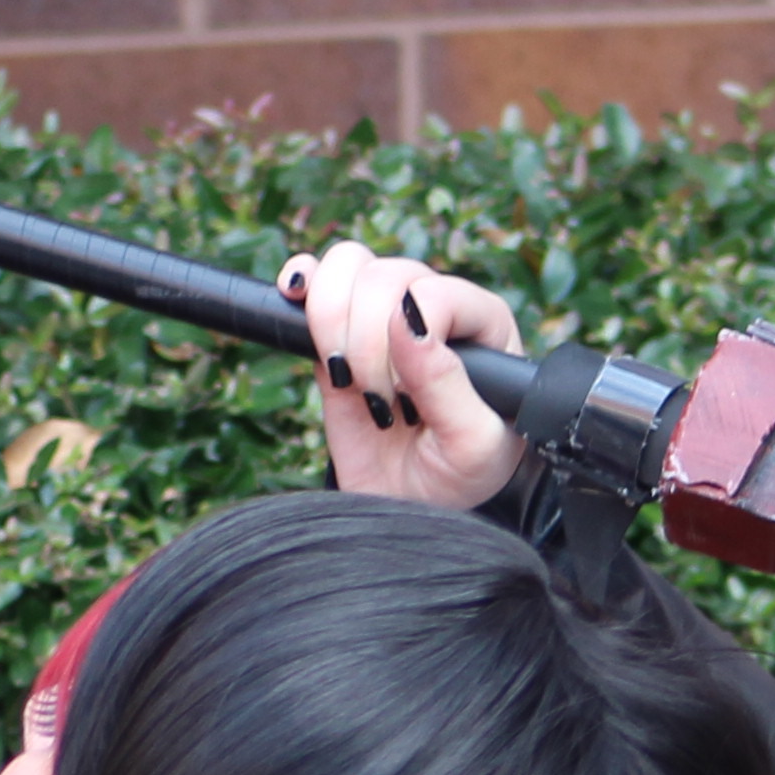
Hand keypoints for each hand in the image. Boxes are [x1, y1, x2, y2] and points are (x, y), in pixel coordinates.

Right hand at [283, 238, 524, 509]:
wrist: (412, 508)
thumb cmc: (460, 475)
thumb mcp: (473, 444)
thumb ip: (447, 383)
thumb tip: (407, 317)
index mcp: (482, 323)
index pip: (432, 292)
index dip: (404, 339)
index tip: (402, 397)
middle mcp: (435, 306)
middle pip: (383, 276)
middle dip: (365, 346)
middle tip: (377, 403)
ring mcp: (383, 315)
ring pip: (347, 266)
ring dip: (331, 322)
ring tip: (347, 377)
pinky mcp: (337, 333)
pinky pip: (313, 282)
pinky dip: (299, 284)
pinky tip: (292, 298)